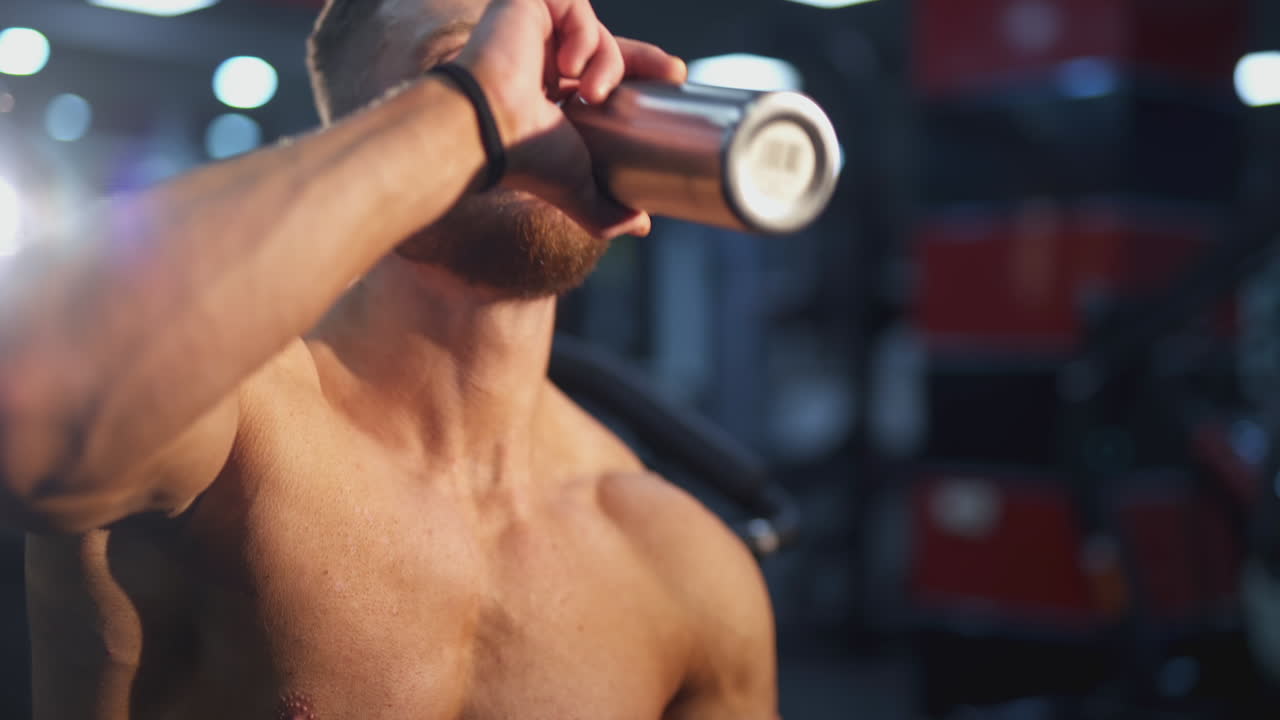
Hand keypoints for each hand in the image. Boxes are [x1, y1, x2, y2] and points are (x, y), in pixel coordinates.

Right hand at [455, 0, 685, 238]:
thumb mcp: (579, 187)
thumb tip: (642, 227)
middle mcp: (541, 60)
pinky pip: (576, 8)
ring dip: (608, 62)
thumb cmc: (526, 159)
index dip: (642, 75)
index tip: (675, 82)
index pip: (606, 75)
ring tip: (591, 93)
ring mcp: (533, 30)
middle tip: (674, 73)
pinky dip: (584, 36)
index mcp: (551, 95)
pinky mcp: (525, 3)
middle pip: (610, 46)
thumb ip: (608, 210)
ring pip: (598, 32)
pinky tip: (566, 66)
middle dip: (647, 59)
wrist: (491, 129)